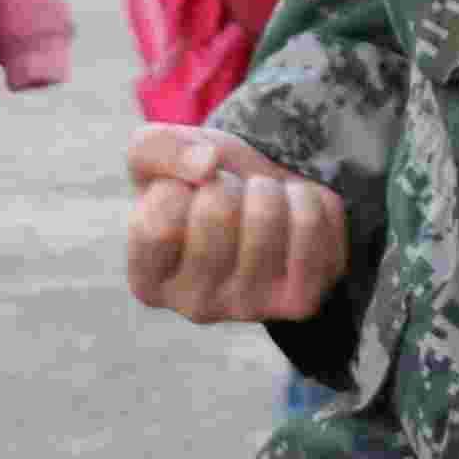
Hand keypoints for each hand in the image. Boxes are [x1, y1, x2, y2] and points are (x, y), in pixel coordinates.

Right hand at [124, 123, 352, 326]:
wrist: (260, 202)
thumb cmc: (197, 183)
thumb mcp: (155, 154)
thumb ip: (157, 149)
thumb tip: (206, 163)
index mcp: (148, 281)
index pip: (158, 224)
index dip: (175, 187)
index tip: (183, 195)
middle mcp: (194, 306)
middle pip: (217, 212)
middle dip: (226, 183)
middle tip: (228, 196)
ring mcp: (250, 309)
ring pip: (266, 214)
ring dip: (265, 187)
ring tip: (259, 201)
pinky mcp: (300, 300)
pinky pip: (310, 222)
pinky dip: (303, 196)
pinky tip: (290, 212)